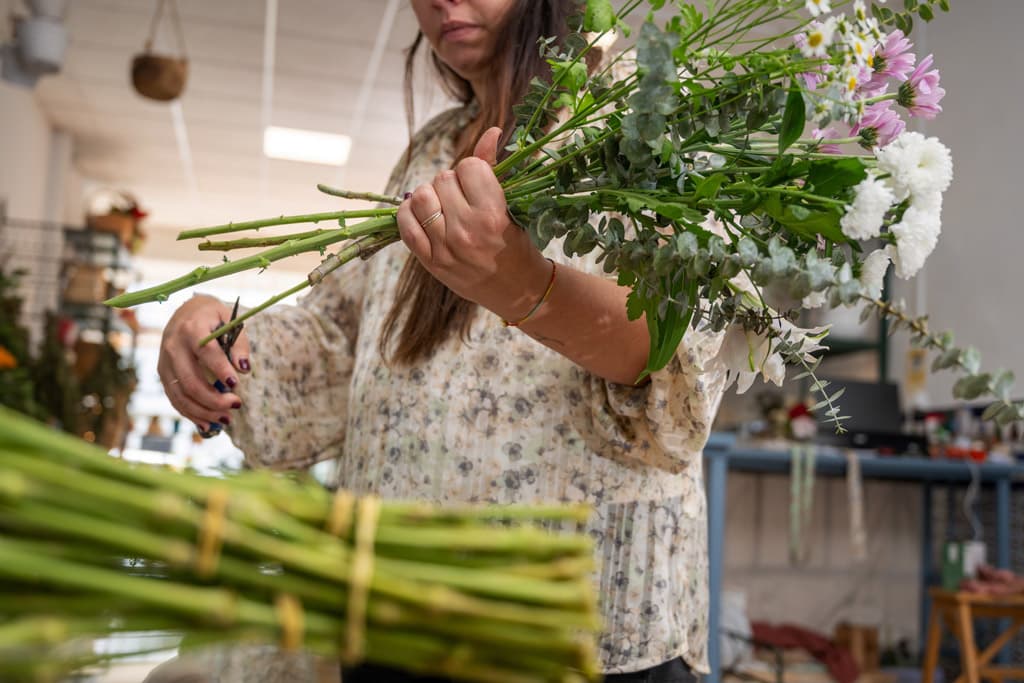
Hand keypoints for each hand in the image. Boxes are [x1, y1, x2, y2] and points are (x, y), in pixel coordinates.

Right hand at [158, 295, 250, 430]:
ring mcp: (164, 362)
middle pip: (191, 381)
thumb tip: (244, 369)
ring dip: (204, 412)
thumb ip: (238, 344)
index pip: (206, 353)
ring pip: (181, 395)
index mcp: (191, 329)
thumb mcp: (229, 320)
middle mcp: (173, 346)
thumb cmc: (213, 317)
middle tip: (237, 404)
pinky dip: (191, 414)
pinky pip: (175, 399)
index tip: (236, 384)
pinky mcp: (163, 374)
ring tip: (227, 419)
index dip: (221, 370)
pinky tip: (208, 424)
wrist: (185, 312)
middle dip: (214, 399)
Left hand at [396, 127, 550, 320]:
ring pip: (420, 196)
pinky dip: (408, 213)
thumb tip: (492, 131)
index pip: (469, 166)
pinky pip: (405, 225)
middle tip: (463, 200)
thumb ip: (495, 168)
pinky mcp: (430, 262)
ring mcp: (446, 248)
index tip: (480, 184)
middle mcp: (467, 231)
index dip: (474, 170)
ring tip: (443, 207)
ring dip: (430, 195)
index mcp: (493, 214)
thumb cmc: (517, 243)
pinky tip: (421, 215)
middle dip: (453, 183)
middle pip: (443, 178)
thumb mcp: (512, 207)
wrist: (517, 289)